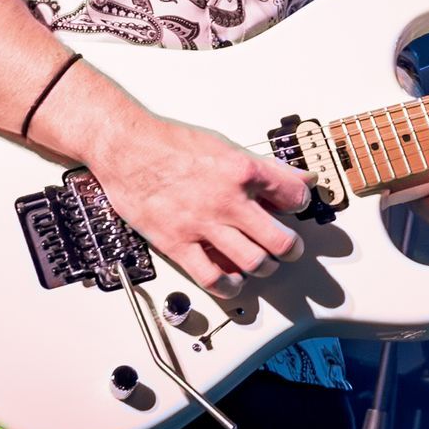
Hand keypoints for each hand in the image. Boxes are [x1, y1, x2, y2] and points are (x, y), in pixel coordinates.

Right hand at [83, 106, 312, 298]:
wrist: (128, 149)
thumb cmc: (172, 144)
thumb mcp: (227, 146)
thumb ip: (266, 168)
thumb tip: (299, 178)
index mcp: (243, 170)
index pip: (294, 197)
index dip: (300, 204)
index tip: (296, 208)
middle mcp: (228, 200)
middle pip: (279, 240)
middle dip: (292, 248)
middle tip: (291, 248)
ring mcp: (203, 225)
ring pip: (253, 262)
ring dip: (265, 266)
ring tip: (263, 262)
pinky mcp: (177, 244)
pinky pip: (212, 277)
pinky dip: (230, 285)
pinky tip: (233, 279)